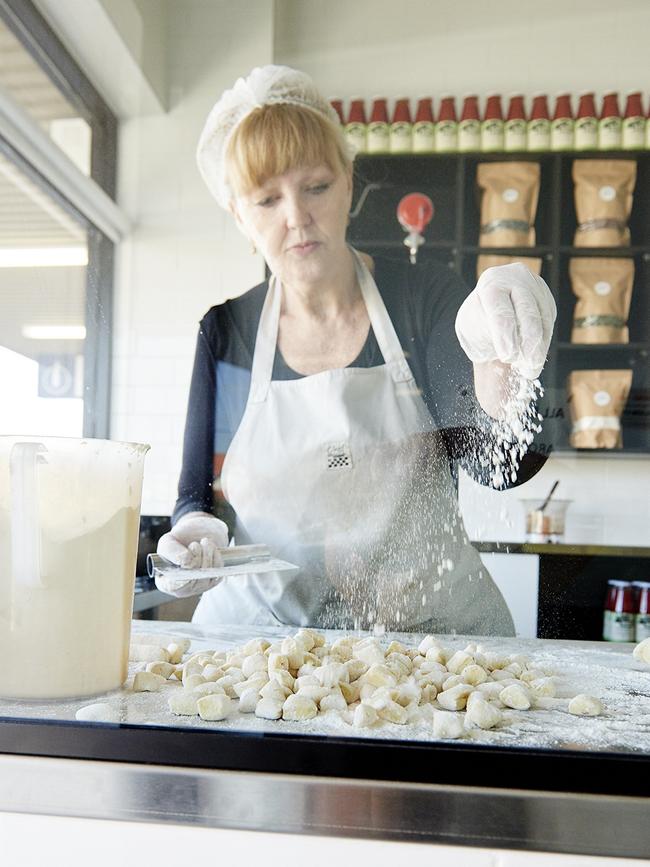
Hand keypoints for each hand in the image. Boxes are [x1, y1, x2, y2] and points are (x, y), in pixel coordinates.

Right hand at [155, 511, 228, 597]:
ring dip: (206, 556)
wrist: (197, 536)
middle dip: (196, 560)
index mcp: (165, 582)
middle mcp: (181, 589)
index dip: (181, 575)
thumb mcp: (168, 542)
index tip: (187, 558)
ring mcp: (198, 587)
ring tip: (204, 542)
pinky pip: (217, 573)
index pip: (172, 586)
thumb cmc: (178, 541)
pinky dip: (216, 558)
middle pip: (192, 582)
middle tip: (195, 544)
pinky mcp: (212, 582)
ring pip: (205, 578)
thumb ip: (170, 551)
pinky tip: (211, 548)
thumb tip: (184, 560)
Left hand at [455, 263, 555, 379]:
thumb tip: (510, 346)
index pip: (501, 309)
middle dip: (529, 343)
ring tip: (528, 371)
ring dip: (538, 349)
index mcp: (492, 283)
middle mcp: (517, 279)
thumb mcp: (471, 327)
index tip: (507, 356)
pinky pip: (549, 324)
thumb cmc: (477, 321)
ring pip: (543, 320)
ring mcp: (535, 287)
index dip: (505, 334)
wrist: (489, 311)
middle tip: (526, 367)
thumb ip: (485, 332)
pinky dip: (543, 344)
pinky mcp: (547, 300)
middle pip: (528, 312)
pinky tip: (534, 360)